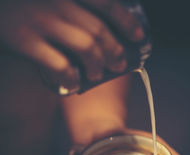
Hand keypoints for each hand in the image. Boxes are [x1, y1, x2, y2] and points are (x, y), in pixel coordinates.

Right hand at [0, 0, 143, 83]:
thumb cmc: (28, 6)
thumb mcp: (54, 0)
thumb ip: (76, 9)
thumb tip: (106, 30)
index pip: (108, 4)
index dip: (128, 22)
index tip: (139, 38)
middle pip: (99, 31)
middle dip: (116, 53)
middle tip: (119, 65)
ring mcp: (40, 18)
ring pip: (86, 47)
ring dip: (97, 66)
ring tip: (96, 76)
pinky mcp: (23, 39)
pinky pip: (59, 64)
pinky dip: (72, 78)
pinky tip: (74, 84)